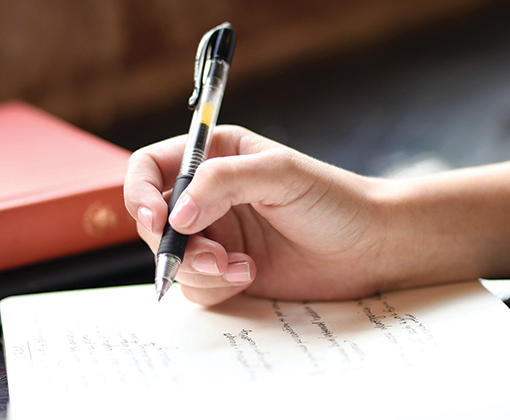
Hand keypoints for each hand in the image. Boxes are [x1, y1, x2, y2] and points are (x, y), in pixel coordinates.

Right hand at [124, 126, 390, 304]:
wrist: (370, 247)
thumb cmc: (334, 200)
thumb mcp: (280, 174)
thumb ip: (223, 182)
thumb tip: (175, 215)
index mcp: (215, 157)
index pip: (150, 168)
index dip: (140, 193)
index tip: (157, 219)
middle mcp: (208, 196)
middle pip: (154, 220)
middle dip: (174, 243)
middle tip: (212, 255)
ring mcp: (217, 236)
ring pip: (171, 258)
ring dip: (198, 268)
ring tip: (240, 267)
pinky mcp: (227, 271)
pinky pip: (195, 286)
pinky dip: (215, 286)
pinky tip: (250, 276)